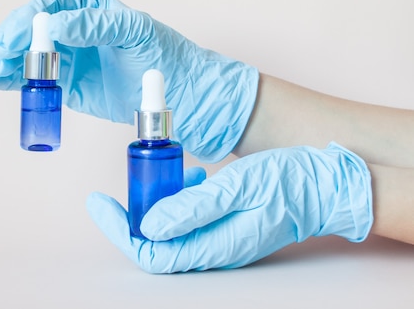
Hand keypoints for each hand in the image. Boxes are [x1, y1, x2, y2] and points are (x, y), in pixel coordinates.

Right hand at [0, 0, 257, 161]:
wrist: (179, 95)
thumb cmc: (162, 56)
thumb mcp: (133, 33)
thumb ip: (95, 24)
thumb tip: (53, 24)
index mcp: (90, 8)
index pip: (51, 5)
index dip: (28, 18)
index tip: (16, 35)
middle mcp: (75, 30)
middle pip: (32, 29)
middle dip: (10, 41)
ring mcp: (69, 57)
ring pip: (28, 54)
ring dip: (4, 62)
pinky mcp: (68, 84)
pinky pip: (36, 79)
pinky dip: (14, 80)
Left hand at [86, 142, 372, 272]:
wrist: (325, 186)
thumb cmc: (287, 184)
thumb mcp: (236, 188)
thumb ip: (192, 209)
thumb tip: (149, 227)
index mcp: (213, 247)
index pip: (150, 252)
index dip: (119, 230)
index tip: (99, 202)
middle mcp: (213, 250)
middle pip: (156, 243)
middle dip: (134, 213)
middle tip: (129, 180)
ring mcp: (220, 240)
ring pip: (172, 229)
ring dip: (160, 201)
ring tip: (168, 172)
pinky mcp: (226, 227)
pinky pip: (191, 219)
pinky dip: (182, 197)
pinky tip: (194, 176)